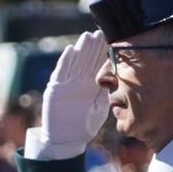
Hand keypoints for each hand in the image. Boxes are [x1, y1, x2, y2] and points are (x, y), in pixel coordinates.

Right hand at [41, 31, 109, 147]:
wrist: (66, 139)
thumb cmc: (84, 126)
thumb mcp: (99, 109)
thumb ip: (105, 94)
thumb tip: (116, 80)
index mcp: (91, 86)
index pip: (99, 65)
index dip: (104, 53)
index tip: (112, 40)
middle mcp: (79, 82)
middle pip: (87, 60)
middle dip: (94, 46)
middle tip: (102, 32)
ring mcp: (67, 83)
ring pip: (75, 62)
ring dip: (82, 49)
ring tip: (88, 36)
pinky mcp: (56, 88)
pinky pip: (61, 72)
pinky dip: (66, 61)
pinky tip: (72, 50)